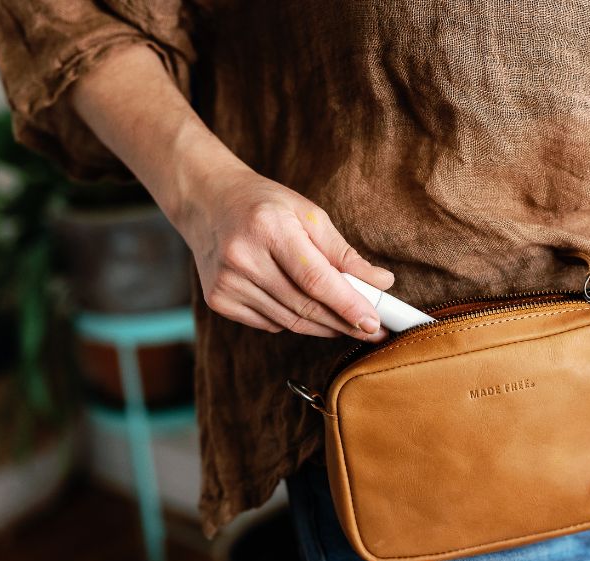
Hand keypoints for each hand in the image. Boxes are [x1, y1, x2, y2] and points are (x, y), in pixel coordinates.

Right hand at [173, 163, 394, 341]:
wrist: (207, 201)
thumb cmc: (264, 204)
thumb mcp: (308, 214)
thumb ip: (343, 252)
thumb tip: (381, 283)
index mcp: (268, 228)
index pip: (315, 279)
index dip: (347, 304)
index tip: (374, 323)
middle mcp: (242, 257)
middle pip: (303, 305)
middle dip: (343, 322)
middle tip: (371, 330)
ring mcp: (226, 282)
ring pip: (288, 321)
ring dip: (323, 327)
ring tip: (347, 323)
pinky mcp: (218, 300)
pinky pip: (269, 324)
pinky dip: (293, 321)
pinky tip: (304, 309)